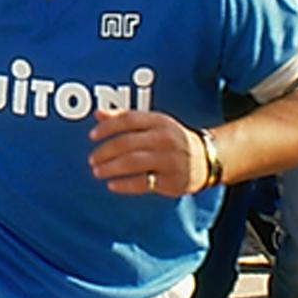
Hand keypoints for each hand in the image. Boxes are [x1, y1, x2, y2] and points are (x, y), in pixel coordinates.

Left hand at [87, 109, 204, 196]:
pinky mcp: (171, 180)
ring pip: (133, 162)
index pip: (128, 120)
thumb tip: (97, 113)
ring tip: (98, 172)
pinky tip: (112, 184)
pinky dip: (124, 184)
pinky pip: (143, 183)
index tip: (92, 136)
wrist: (206, 159)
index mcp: (159, 121)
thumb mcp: (153, 124)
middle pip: (127, 143)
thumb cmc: (171, 139)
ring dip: (111, 168)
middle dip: (105, 152)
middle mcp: (165, 139)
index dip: (107, 127)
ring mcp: (169, 160)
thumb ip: (125, 117)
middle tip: (92, 159)